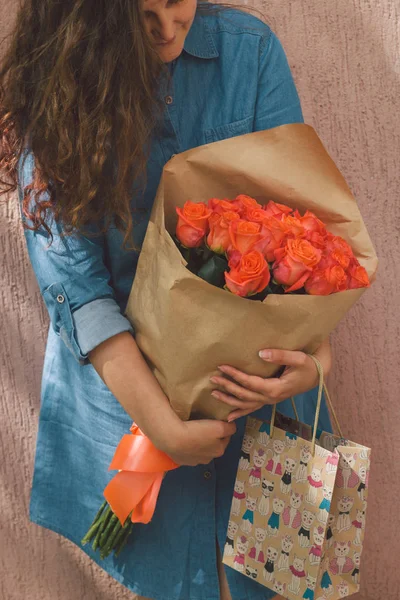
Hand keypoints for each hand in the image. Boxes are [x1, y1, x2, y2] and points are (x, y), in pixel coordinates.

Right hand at [161, 419, 236, 466]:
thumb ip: (229, 427)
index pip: (227, 437)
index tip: (218, 421)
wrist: (173, 439)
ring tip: (193, 432)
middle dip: (213, 437)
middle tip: (205, 426)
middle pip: (214, 444)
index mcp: (219, 450)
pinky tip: (184, 439)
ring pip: (201, 449)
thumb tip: (232, 426)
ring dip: (200, 443)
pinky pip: (188, 452)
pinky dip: (188, 447)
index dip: (223, 428)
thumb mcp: (219, 427)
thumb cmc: (198, 431)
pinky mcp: (182, 460)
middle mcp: (209, 458)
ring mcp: (194, 461)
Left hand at [210, 338, 331, 421]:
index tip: (222, 367)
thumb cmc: (308, 365)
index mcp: (275, 388)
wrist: (317, 376)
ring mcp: (270, 401)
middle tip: (212, 378)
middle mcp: (271, 397)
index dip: (235, 375)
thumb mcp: (298, 358)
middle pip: (244, 394)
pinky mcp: (270, 400)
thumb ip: (280, 355)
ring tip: (213, 394)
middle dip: (227, 386)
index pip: (250, 382)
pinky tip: (228, 417)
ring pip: (246, 404)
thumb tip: (261, 353)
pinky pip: (252, 408)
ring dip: (229, 399)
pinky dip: (240, 412)